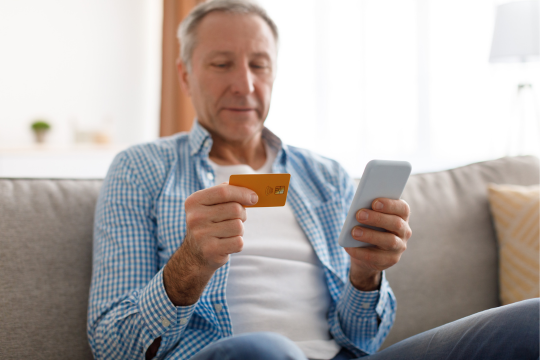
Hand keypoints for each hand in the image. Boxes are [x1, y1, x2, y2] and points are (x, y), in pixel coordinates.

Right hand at [163, 183, 257, 305]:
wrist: (194, 255)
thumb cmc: (209, 224)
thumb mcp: (209, 205)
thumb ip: (226, 193)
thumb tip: (251, 192)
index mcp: (194, 202)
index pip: (223, 192)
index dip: (242, 193)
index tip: (254, 197)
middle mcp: (195, 217)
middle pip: (235, 209)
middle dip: (242, 213)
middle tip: (237, 218)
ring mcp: (201, 235)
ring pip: (238, 226)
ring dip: (239, 230)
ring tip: (228, 232)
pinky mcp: (211, 251)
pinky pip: (239, 242)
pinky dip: (237, 243)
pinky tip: (227, 243)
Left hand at [344, 198, 410, 290]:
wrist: (365, 251)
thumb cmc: (367, 226)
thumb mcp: (368, 216)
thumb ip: (367, 210)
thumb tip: (359, 209)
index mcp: (401, 215)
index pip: (403, 208)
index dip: (390, 205)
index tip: (374, 202)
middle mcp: (404, 231)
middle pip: (396, 223)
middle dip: (377, 218)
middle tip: (359, 215)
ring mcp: (399, 247)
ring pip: (389, 241)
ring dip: (370, 235)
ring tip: (354, 232)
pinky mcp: (390, 260)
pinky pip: (376, 257)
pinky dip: (360, 252)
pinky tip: (349, 247)